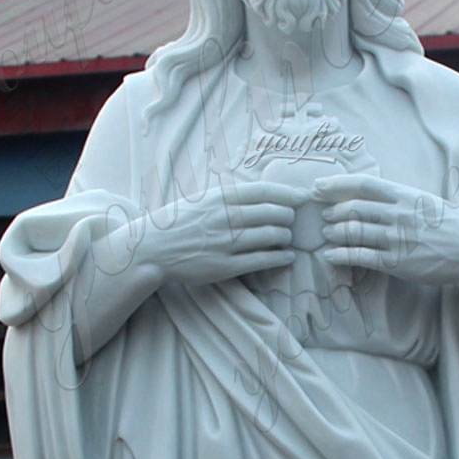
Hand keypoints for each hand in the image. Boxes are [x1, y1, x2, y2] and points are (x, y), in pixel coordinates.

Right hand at [150, 179, 302, 289]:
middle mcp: (226, 217)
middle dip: (288, 217)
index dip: (287, 193)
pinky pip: (261, 261)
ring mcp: (226, 243)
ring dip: (285, 237)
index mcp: (221, 197)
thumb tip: (263, 192)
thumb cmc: (182, 220)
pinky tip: (286, 256)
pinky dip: (279, 258)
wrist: (155, 247)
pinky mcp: (224, 267)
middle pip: (272, 213)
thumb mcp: (204, 197)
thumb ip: (231, 194)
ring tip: (287, 237)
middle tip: (291, 220)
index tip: (303, 196)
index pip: (264, 191)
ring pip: (270, 237)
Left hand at [316, 173, 458, 286]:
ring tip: (326, 234)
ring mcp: (397, 239)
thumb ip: (400, 197)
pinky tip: (331, 256)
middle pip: (354, 208)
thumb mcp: (426, 201)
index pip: (364, 184)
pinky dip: (342, 255)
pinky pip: (362, 257)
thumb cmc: (449, 224)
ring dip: (334, 233)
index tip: (319, 186)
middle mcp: (398, 214)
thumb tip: (376, 192)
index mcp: (405, 194)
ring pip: (354, 232)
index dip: (338, 184)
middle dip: (333, 210)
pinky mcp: (397, 263)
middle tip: (322, 214)